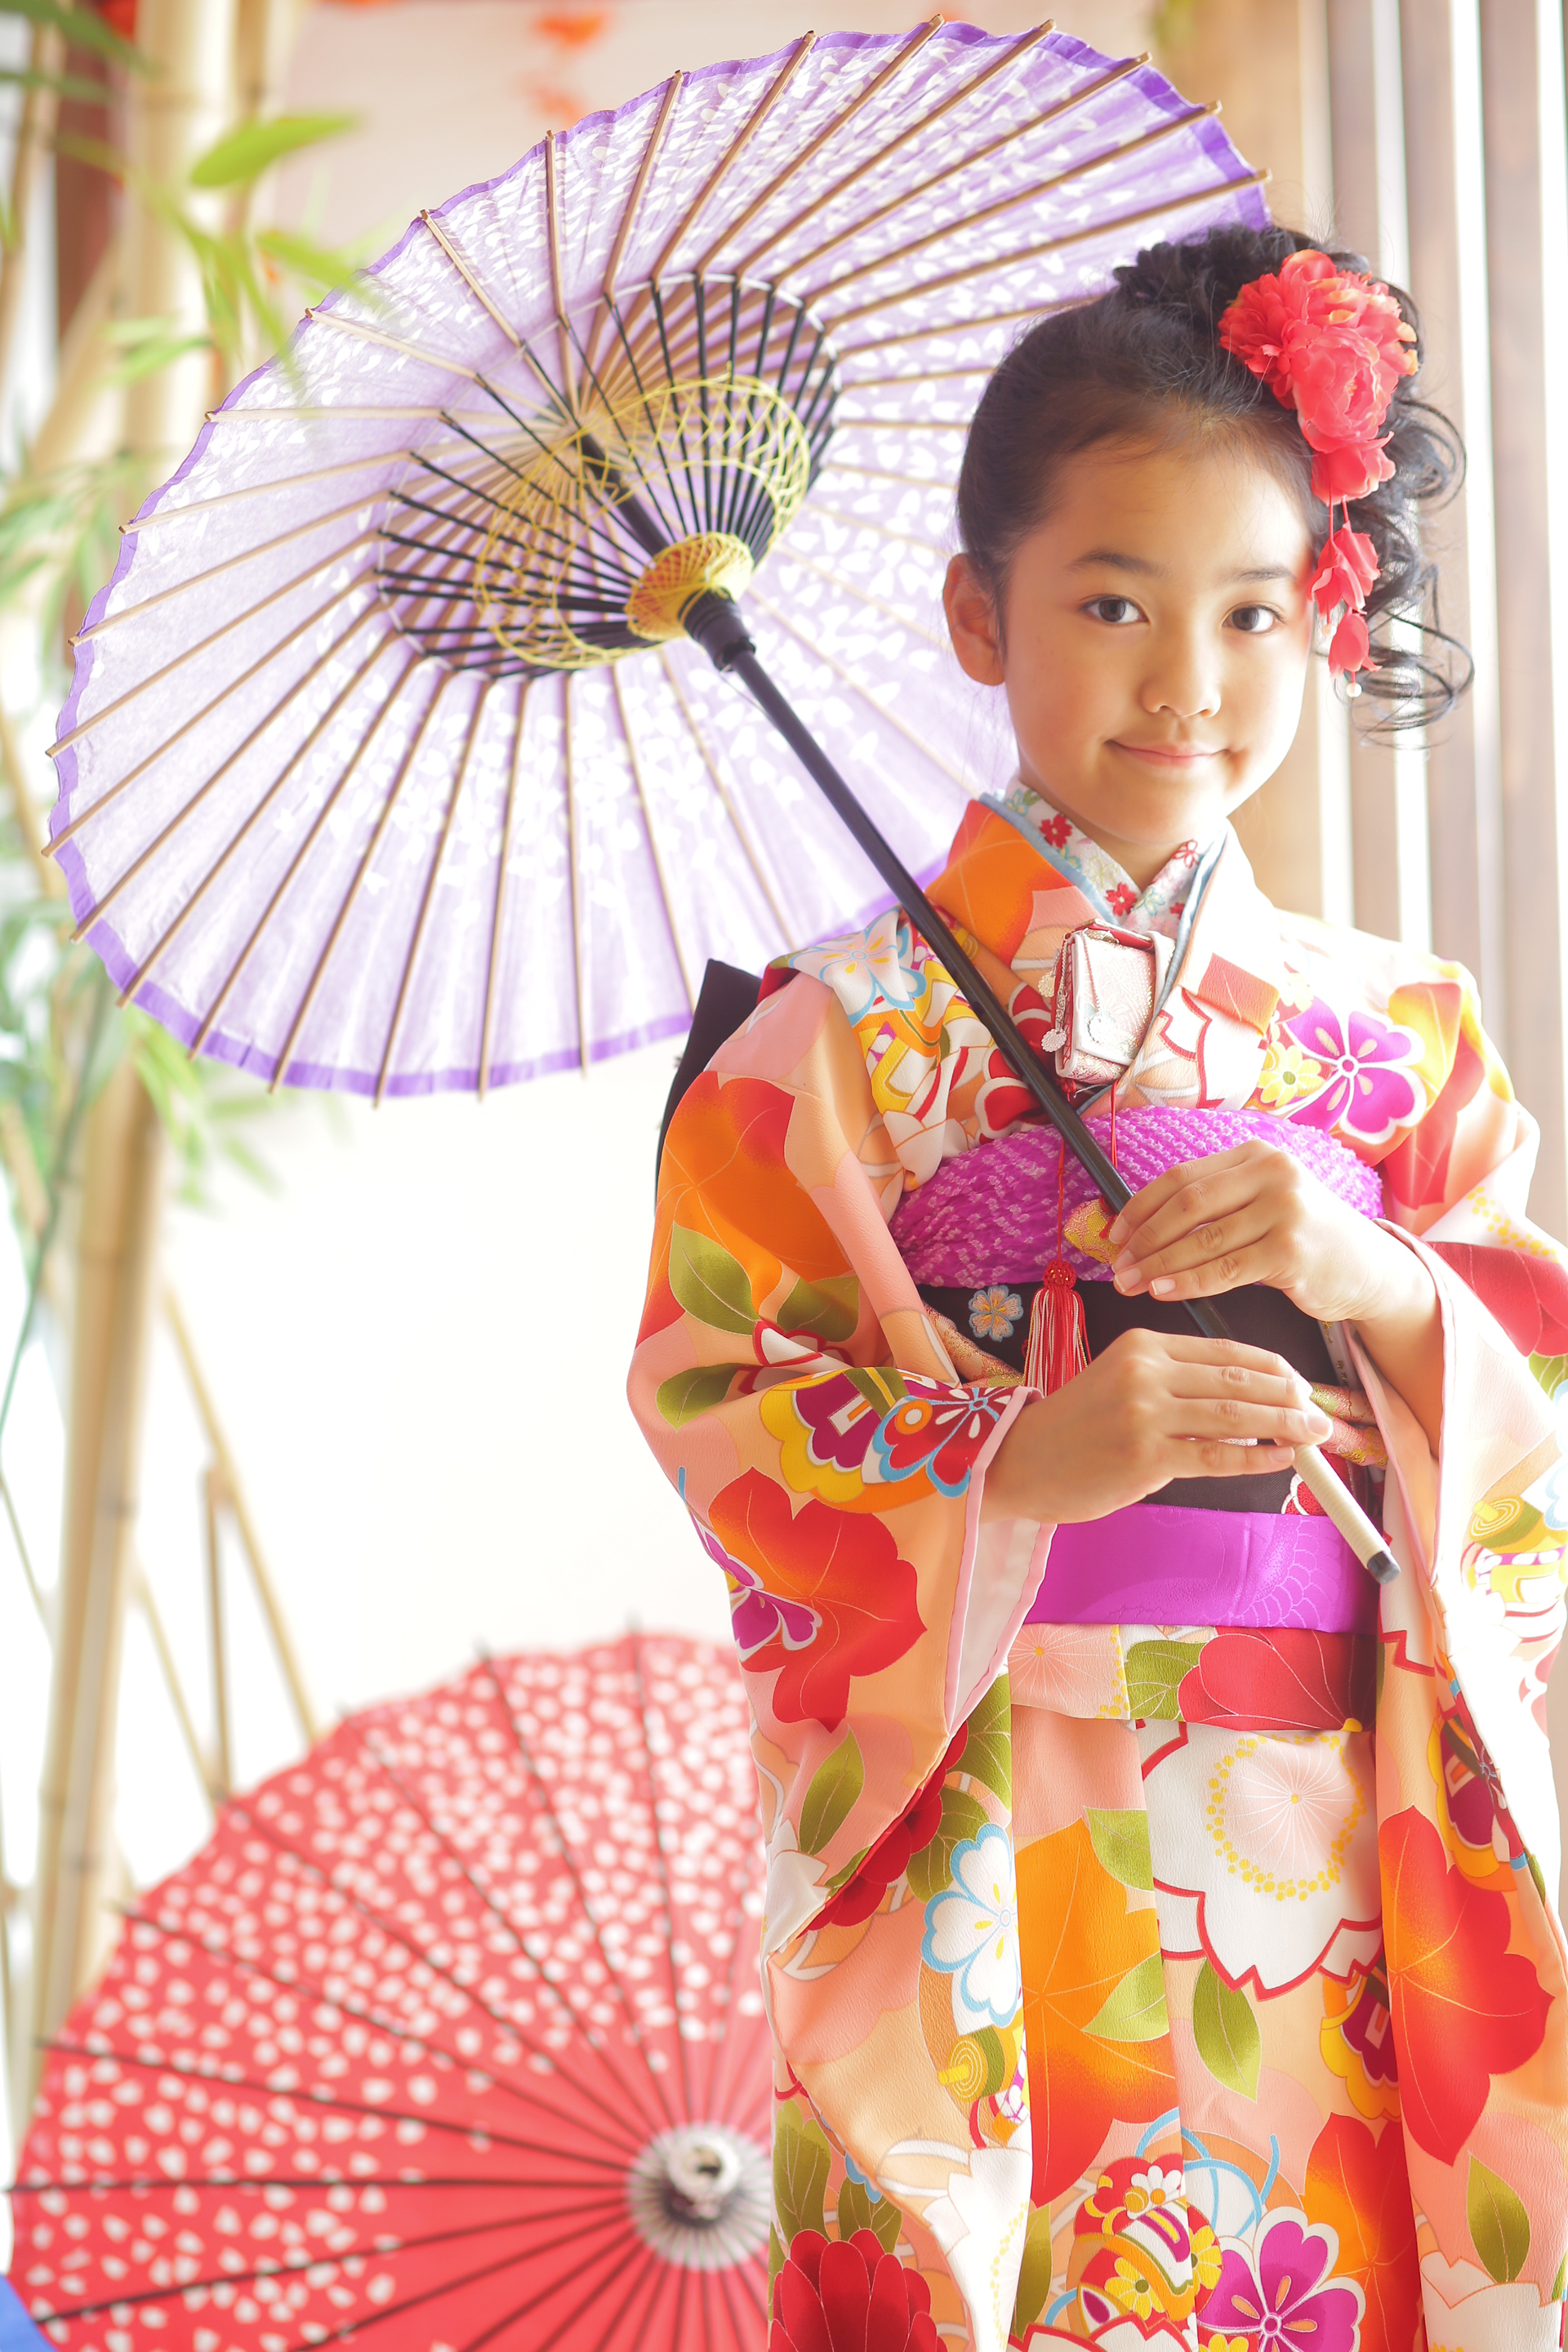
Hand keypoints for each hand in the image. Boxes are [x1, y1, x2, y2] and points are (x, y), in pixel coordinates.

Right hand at [980, 1329, 1332, 1524]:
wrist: (1020, 1461)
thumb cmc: (1077, 1428)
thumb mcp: (1123, 1384)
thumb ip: (1178, 1385)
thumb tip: (1250, 1407)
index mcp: (1144, 1345)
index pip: (1227, 1351)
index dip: (1275, 1370)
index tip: (1303, 1387)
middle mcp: (1146, 1371)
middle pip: (1238, 1380)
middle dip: (1290, 1398)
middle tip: (1322, 1415)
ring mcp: (1144, 1413)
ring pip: (1234, 1416)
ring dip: (1285, 1426)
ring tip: (1315, 1436)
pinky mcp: (1144, 1456)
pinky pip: (1215, 1457)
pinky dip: (1255, 1459)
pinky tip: (1280, 1461)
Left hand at [1104, 1137, 1443, 1447]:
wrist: (1369, 1268)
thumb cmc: (1304, 1239)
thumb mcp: (1263, 1205)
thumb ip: (1216, 1206)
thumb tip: (1141, 1228)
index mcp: (1256, 1155)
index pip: (1182, 1177)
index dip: (1141, 1206)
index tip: (1114, 1234)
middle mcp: (1273, 1174)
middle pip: (1188, 1204)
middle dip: (1145, 1238)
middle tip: (1116, 1265)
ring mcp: (1286, 1210)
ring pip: (1203, 1239)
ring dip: (1158, 1264)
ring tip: (1130, 1282)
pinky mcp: (1292, 1250)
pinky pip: (1225, 1269)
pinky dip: (1188, 1282)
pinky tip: (1163, 1292)